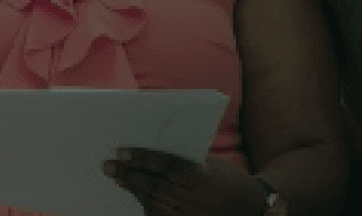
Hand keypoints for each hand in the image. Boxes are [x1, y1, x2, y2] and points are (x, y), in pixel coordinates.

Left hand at [105, 149, 265, 215]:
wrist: (253, 209)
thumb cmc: (228, 180)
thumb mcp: (210, 164)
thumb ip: (183, 159)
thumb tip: (147, 151)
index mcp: (203, 177)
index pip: (166, 165)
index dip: (141, 158)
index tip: (120, 151)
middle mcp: (198, 199)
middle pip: (156, 185)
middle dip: (129, 175)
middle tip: (108, 165)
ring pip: (155, 204)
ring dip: (133, 191)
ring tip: (117, 178)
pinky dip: (146, 207)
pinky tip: (135, 197)